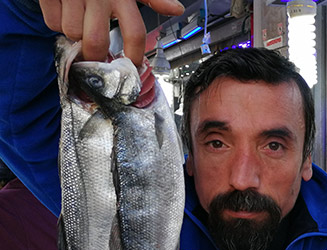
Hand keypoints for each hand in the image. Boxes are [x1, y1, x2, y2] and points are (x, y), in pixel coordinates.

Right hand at [39, 0, 183, 66]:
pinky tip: (65, 11)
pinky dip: (57, 22)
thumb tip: (177, 9)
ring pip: (73, 34)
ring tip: (79, 21)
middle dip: (95, 55)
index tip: (131, 66)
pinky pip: (53, 23)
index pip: (134, 33)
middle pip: (97, 43)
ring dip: (74, 35)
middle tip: (95, 54)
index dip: (134, 55)